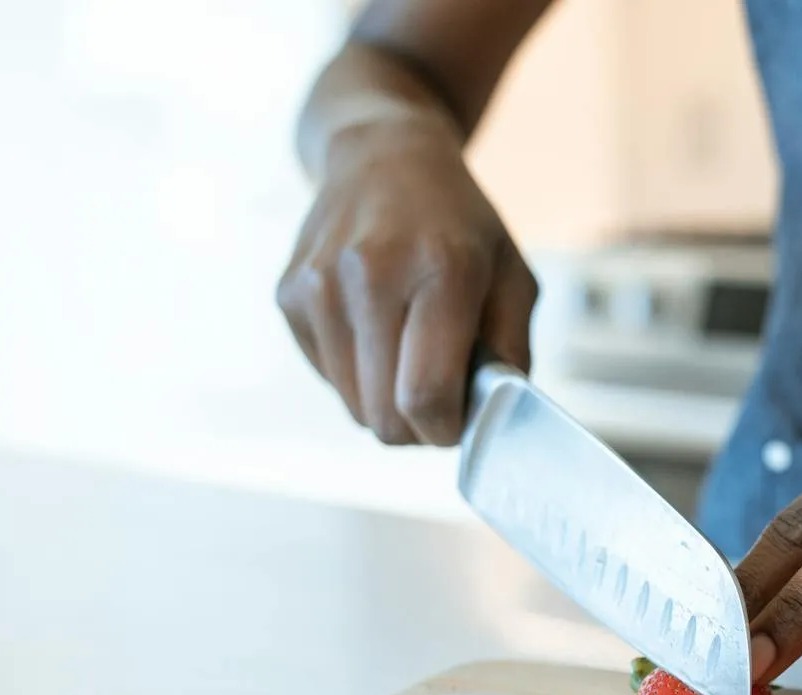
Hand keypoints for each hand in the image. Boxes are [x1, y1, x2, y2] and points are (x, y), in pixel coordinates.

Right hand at [276, 116, 536, 445]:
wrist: (382, 156)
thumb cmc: (460, 226)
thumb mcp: (512, 277)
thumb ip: (511, 352)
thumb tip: (494, 420)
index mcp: (441, 271)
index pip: (425, 395)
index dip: (445, 431)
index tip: (459, 422)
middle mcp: (371, 275)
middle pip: (384, 414)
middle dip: (417, 428)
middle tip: (439, 400)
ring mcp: (320, 284)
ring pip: (352, 406)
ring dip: (385, 402)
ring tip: (408, 357)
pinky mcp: (289, 294)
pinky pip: (327, 377)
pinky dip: (355, 374)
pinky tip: (374, 330)